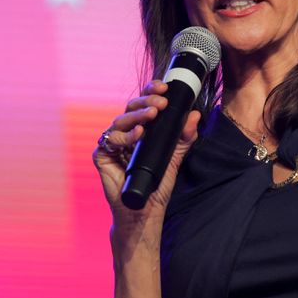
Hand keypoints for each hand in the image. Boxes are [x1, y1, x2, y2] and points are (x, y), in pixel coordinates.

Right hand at [92, 80, 200, 227]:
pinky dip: (125, 137)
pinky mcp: (102, 156)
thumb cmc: (157, 183)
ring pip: (120, 120)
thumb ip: (185, 137)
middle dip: (146, 100)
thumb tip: (194, 115)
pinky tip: (138, 135)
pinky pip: (110, 141)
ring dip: (137, 115)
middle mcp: (124, 132)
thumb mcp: (176, 156)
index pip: (144, 103)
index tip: (164, 87)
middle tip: (161, 102)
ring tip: (152, 114)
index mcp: (140, 127)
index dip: (151, 91)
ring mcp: (112, 144)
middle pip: (131, 108)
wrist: (145, 210)